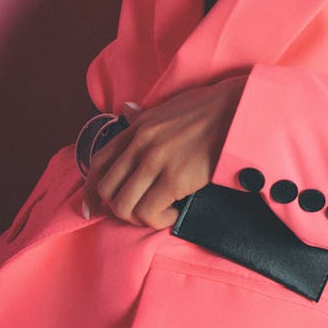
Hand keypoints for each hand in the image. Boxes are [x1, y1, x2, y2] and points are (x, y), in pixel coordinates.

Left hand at [84, 75, 246, 229]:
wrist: (236, 109)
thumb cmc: (208, 109)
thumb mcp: (168, 107)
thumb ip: (145, 115)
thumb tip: (127, 111)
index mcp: (137, 127)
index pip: (98, 163)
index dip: (91, 190)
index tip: (94, 208)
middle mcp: (140, 143)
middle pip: (107, 189)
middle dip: (117, 208)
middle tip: (139, 212)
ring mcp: (155, 160)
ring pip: (123, 206)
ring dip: (138, 218)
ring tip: (159, 213)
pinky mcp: (174, 178)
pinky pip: (148, 212)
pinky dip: (158, 220)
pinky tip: (174, 213)